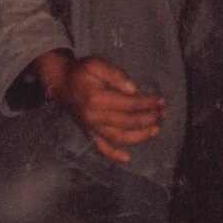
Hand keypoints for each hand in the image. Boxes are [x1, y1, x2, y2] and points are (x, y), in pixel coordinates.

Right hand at [35, 50, 166, 161]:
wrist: (60, 82)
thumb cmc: (80, 72)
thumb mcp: (96, 64)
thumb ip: (115, 75)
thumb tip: (134, 89)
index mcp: (97, 98)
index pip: (129, 104)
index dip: (147, 103)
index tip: (160, 100)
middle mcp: (94, 117)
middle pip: (127, 122)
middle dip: (148, 119)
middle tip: (162, 113)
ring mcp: (91, 127)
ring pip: (118, 138)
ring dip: (140, 137)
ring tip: (155, 130)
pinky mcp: (88, 133)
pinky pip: (101, 148)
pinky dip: (114, 155)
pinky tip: (127, 157)